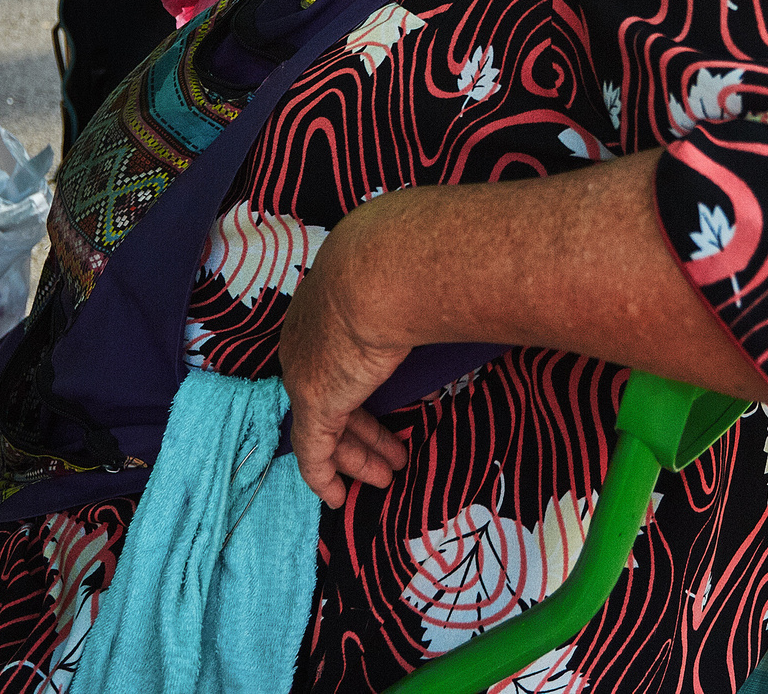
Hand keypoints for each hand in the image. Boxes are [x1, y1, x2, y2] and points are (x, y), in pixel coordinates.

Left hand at [280, 201, 413, 507]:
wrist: (380, 270)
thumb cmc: (405, 267)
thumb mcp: (408, 282)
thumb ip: (422, 300)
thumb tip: (461, 295)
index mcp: (326, 309)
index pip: (339, 361)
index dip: (362, 391)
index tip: (385, 413)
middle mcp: (307, 342)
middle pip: (333, 397)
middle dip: (364, 431)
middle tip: (392, 455)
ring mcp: (306, 372)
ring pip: (326, 427)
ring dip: (359, 455)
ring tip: (387, 476)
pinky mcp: (313, 401)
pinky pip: (311, 451)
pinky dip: (323, 476)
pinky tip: (336, 499)